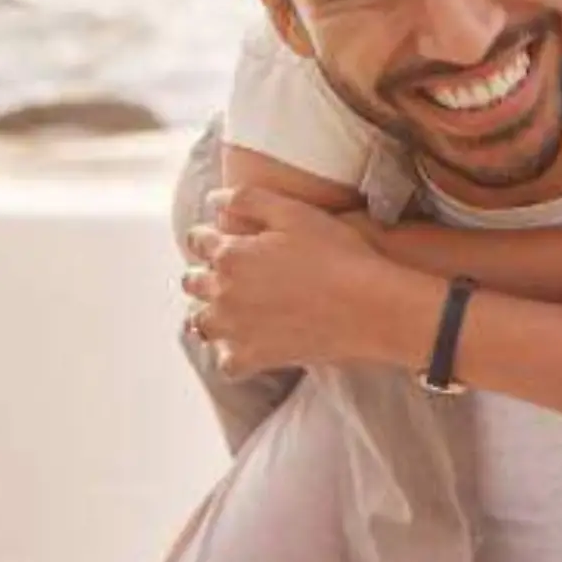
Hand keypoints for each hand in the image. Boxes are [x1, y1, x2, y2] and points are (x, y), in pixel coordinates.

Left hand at [182, 186, 429, 377]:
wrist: (369, 306)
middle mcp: (222, 294)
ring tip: (230, 308)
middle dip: (203, 273)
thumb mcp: (296, 212)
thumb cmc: (338, 254)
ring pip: (201, 323)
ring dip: (209, 313)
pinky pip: (226, 363)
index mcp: (229, 255)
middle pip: (192, 283)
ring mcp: (236, 330)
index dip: (208, 235)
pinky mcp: (255, 358)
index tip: (220, 236)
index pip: (199, 241)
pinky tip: (247, 344)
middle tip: (226, 271)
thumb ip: (249, 199)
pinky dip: (231, 354)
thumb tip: (214, 198)